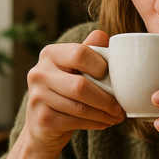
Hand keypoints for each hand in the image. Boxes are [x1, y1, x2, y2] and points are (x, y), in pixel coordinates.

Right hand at [23, 29, 123, 153]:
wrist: (42, 123)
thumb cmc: (65, 90)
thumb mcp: (75, 68)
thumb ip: (88, 51)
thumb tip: (103, 35)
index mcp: (50, 54)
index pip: (80, 53)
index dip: (101, 66)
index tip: (115, 78)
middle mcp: (39, 73)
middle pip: (80, 86)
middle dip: (106, 99)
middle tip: (121, 107)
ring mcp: (37, 97)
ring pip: (79, 107)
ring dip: (103, 114)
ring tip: (117, 117)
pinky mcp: (42, 119)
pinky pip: (74, 122)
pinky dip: (94, 124)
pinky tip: (104, 123)